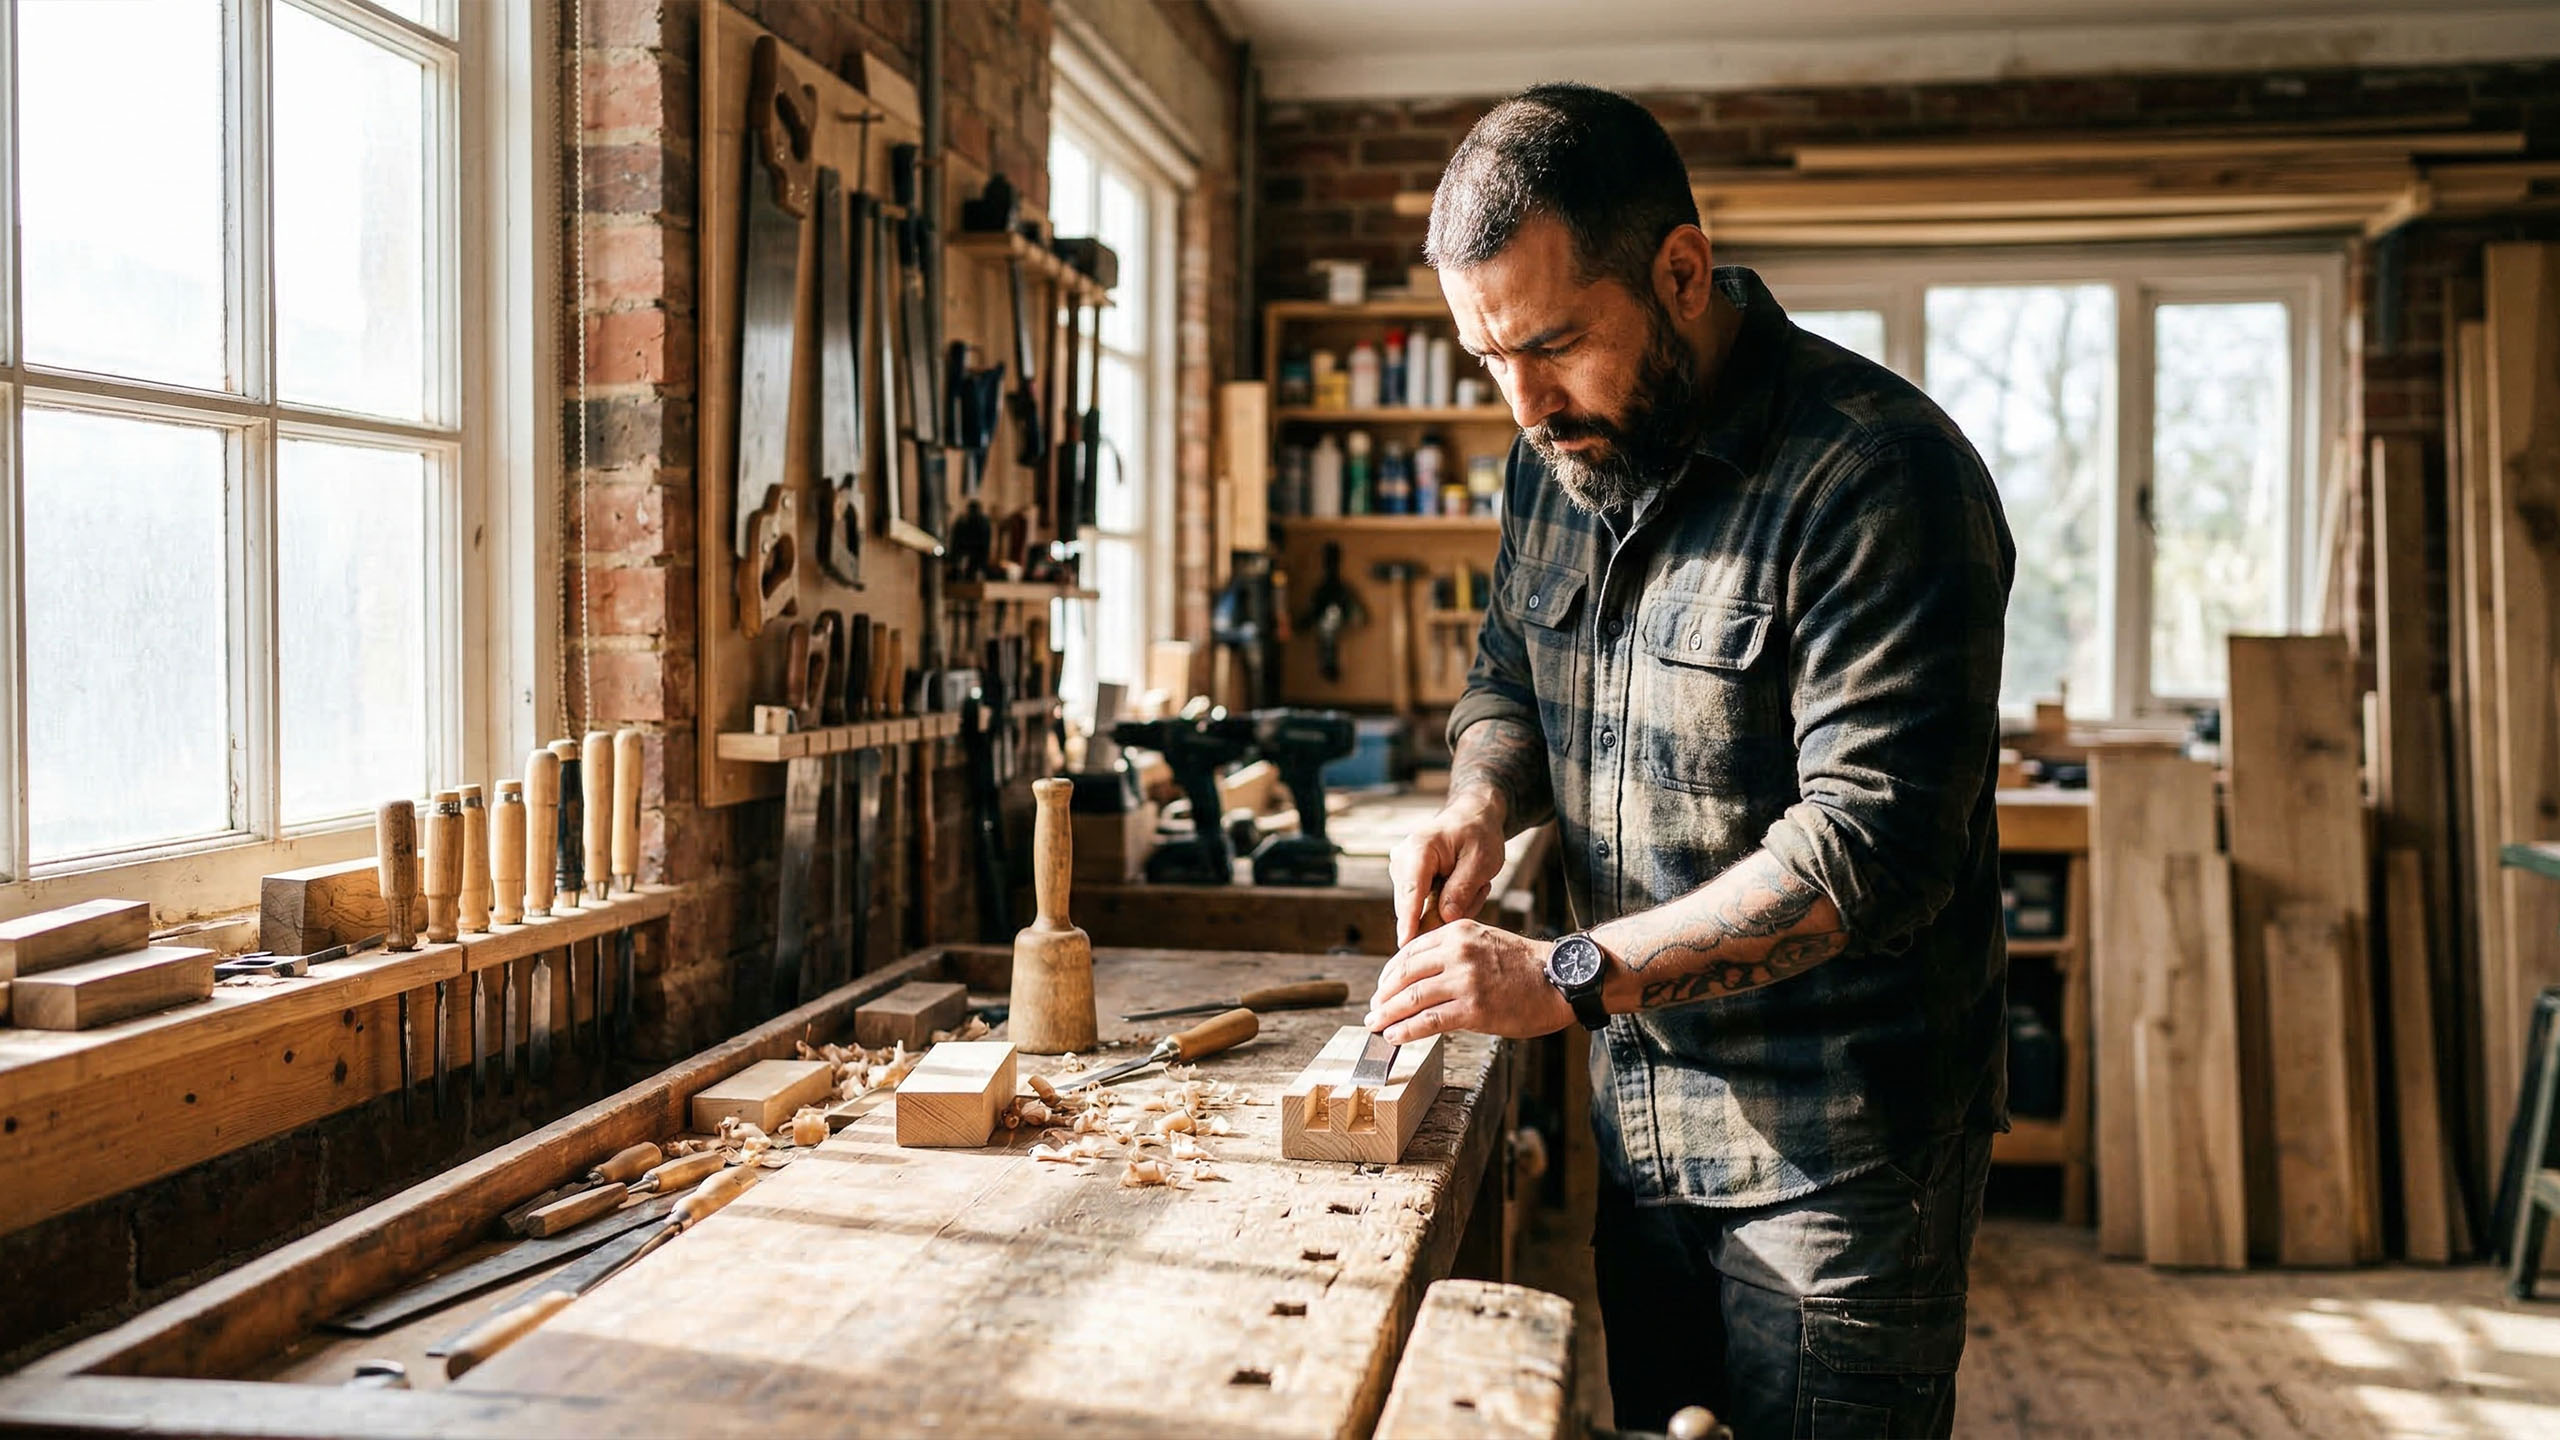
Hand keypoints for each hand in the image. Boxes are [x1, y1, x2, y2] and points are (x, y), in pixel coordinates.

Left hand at [1366, 919, 1570, 1042]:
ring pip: (1411, 998)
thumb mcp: (1484, 941)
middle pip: (1404, 975)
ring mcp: (1464, 981)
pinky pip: (1428, 1021)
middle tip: (1373, 1010)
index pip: (1408, 952)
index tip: (1381, 988)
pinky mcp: (1473, 1009)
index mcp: (1458, 932)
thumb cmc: (1525, 966)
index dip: (1389, 973)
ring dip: (1387, 1015)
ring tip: (1376, 1025)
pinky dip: (1406, 1030)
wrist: (1561, 980)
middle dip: (1383, 995)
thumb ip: (1453, 952)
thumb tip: (1420, 976)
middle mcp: (1457, 952)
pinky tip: (1395, 1036)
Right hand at [1388, 798, 1507, 946]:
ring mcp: (1400, 870)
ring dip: (1449, 907)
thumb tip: (1445, 919)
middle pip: (1413, 906)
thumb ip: (1462, 890)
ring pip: (1419, 910)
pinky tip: (1464, 887)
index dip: (1409, 920)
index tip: (1405, 945)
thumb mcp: (1481, 861)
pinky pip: (1421, 906)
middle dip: (1446, 912)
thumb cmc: (1479, 835)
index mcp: (1419, 849)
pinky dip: (1444, 904)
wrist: (1472, 817)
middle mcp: (1401, 860)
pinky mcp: (1405, 880)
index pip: (1411, 892)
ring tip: (1476, 884)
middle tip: (1481, 888)